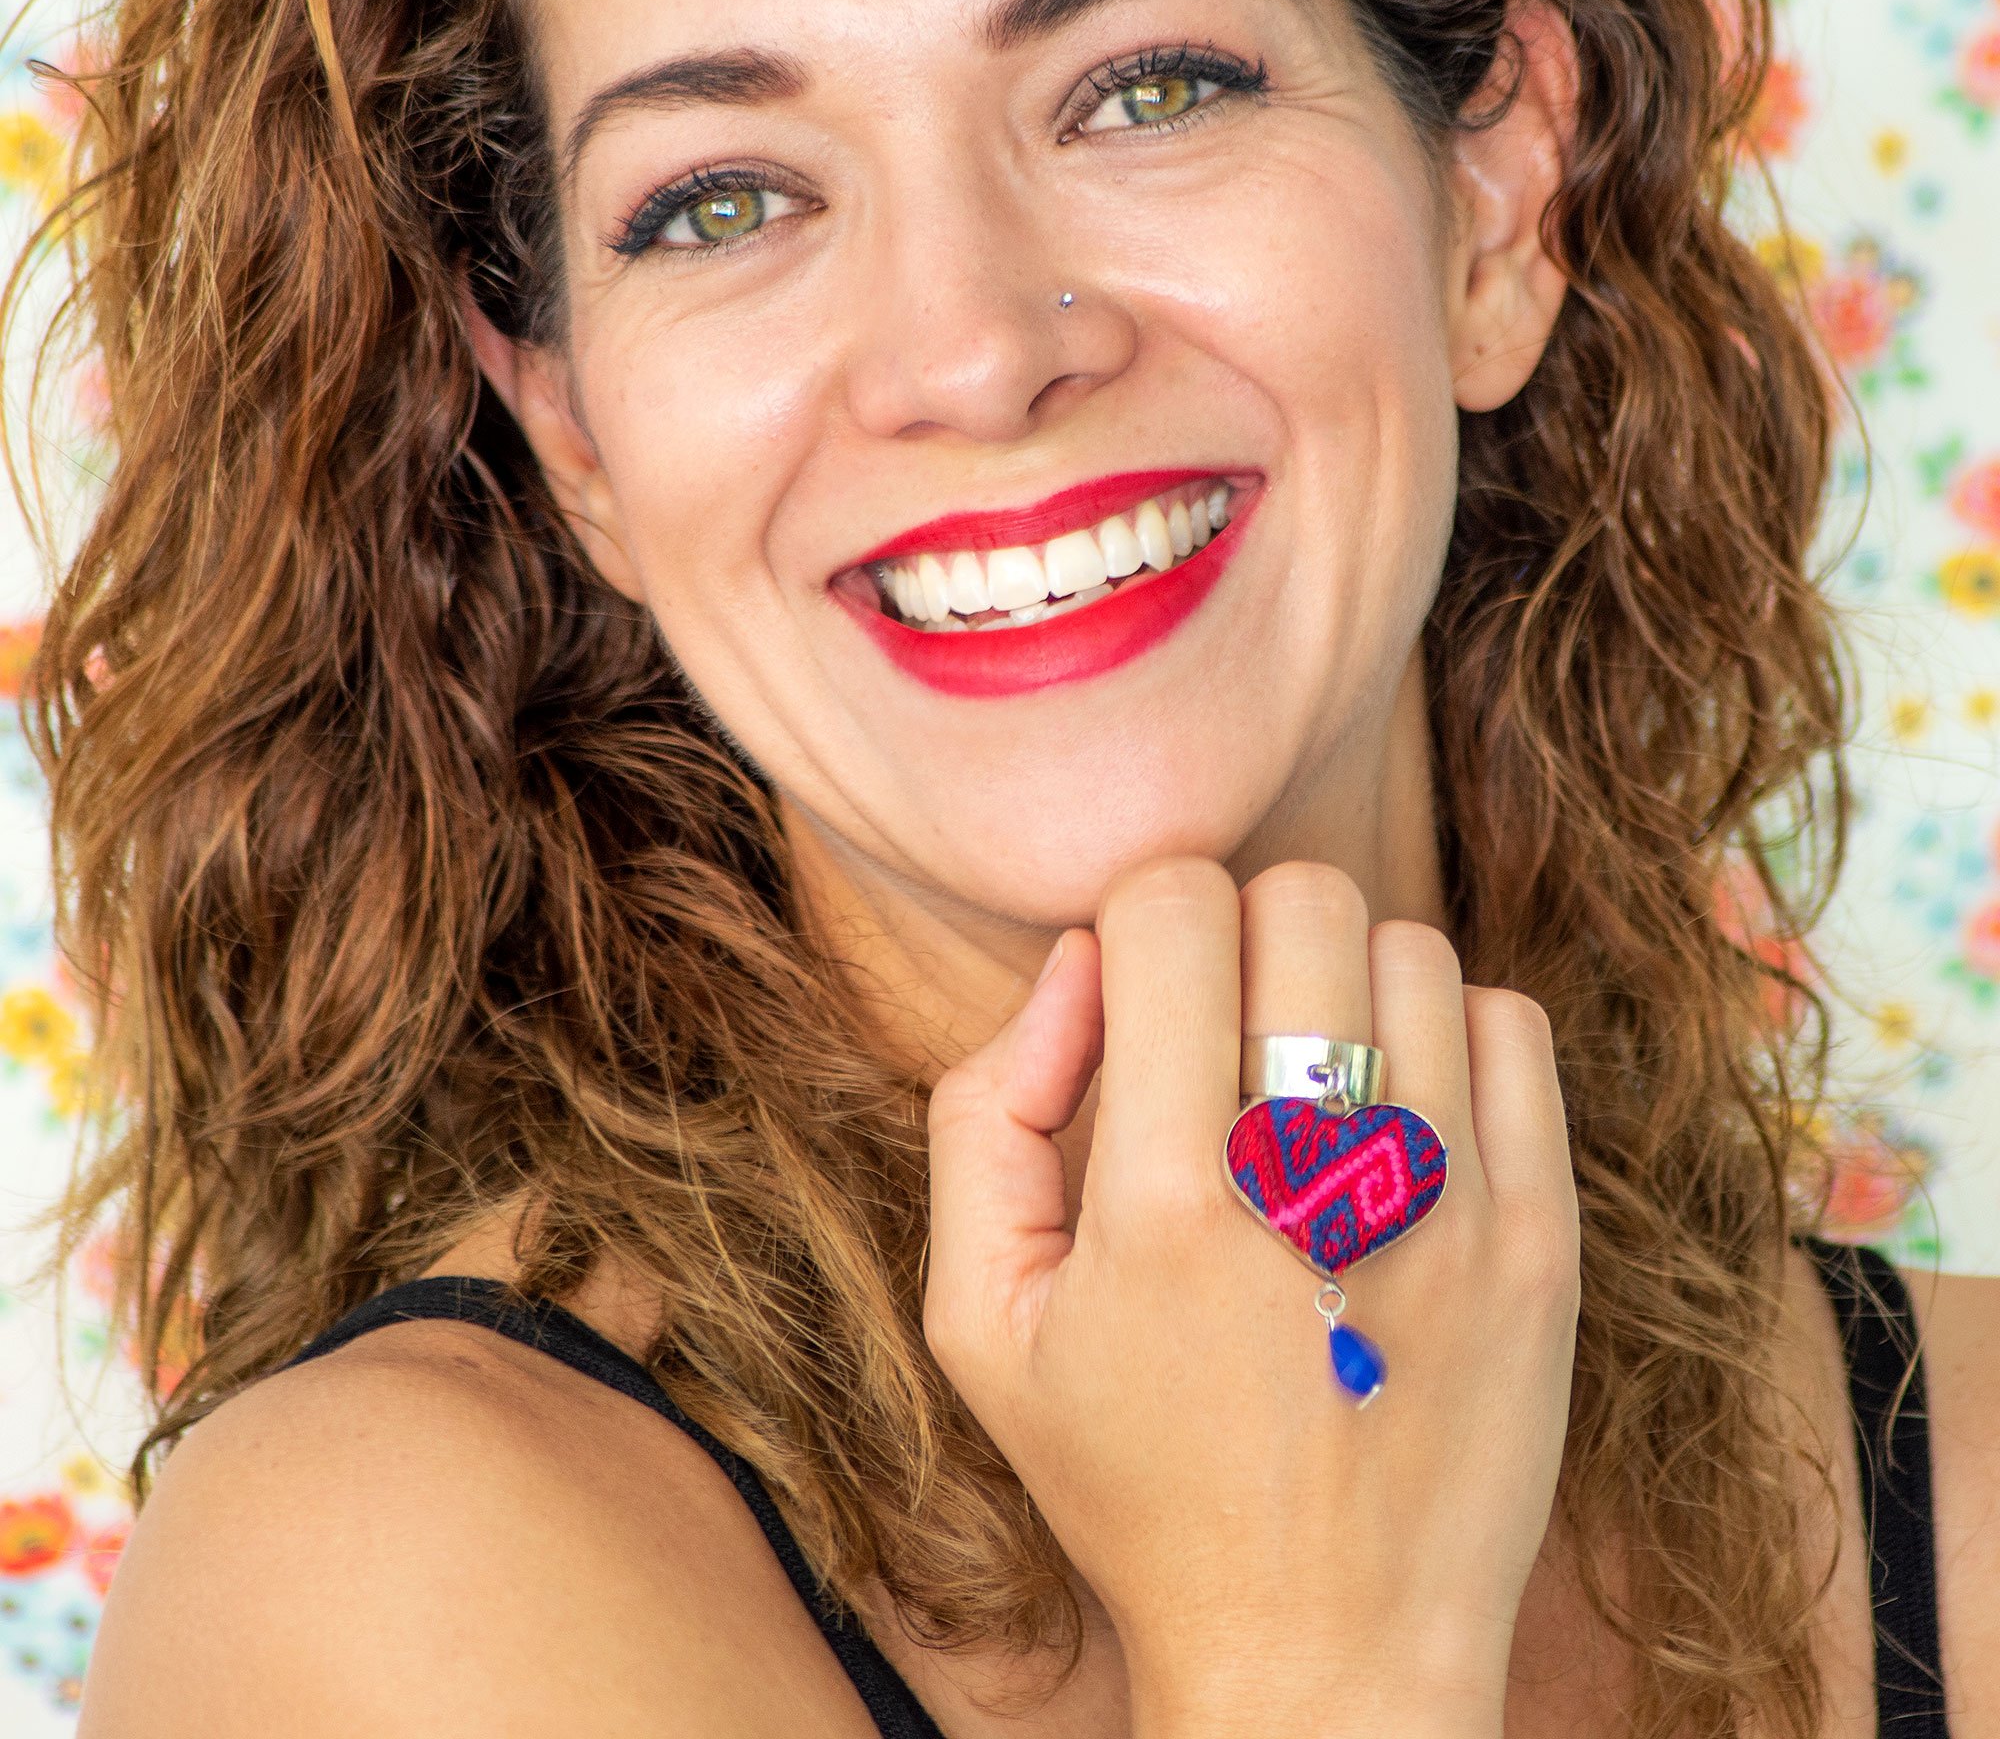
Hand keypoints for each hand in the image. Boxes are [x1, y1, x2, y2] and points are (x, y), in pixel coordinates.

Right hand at [924, 858, 1578, 1738]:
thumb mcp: (982, 1320)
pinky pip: (1512, 1023)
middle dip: (1243, 933)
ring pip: (1409, 948)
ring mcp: (1452, 1204)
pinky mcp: (1542, 1238)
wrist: (1325, 1648)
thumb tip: (1077, 966)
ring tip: (1310, 1086)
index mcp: (1163, 1197)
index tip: (1141, 992)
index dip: (1141, 917)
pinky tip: (1397, 1121)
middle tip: (1222, 1035)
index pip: (1171, 906)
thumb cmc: (1134, 1479)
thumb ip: (983, 1116)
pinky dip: (1447, 1037)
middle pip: (1304, 896)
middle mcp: (1317, 1181)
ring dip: (1344, 986)